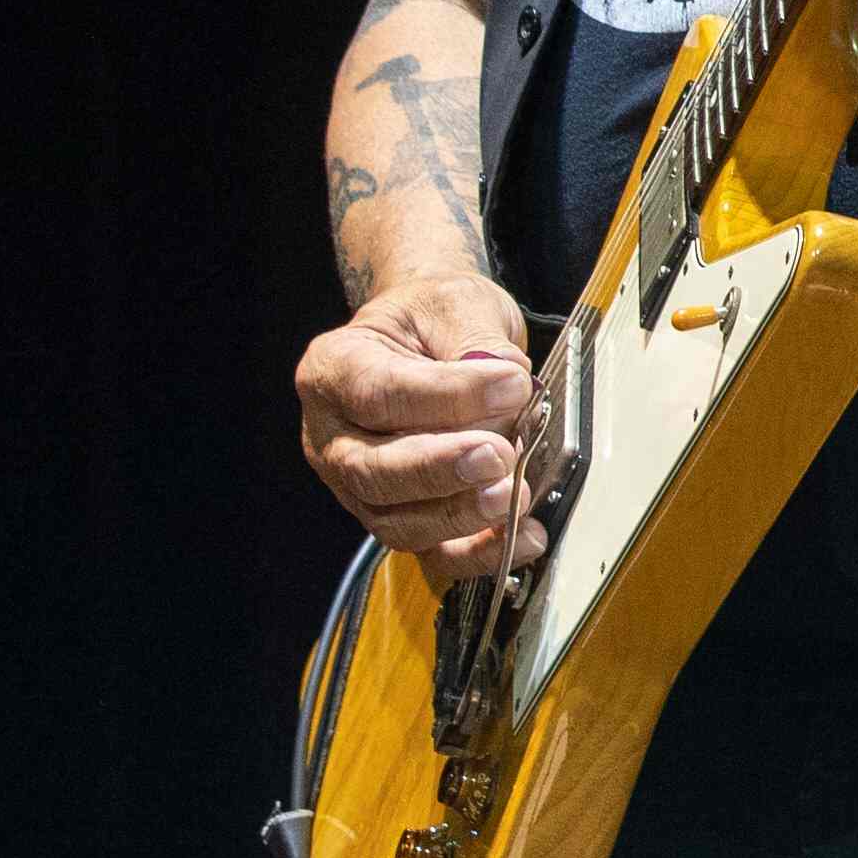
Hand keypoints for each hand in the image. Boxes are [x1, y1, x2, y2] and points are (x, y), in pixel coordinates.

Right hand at [298, 267, 543, 578]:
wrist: (430, 334)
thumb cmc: (433, 318)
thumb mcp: (454, 305)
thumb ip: (479, 346)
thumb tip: (509, 395)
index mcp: (333, 370)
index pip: (378, 393)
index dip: (445, 396)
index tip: (510, 386)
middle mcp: (332, 436)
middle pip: (373, 470)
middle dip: (441, 469)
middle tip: (500, 455)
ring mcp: (359, 486)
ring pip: (396, 521)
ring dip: (459, 515)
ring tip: (513, 495)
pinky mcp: (398, 517)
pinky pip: (431, 552)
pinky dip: (478, 552)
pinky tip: (524, 536)